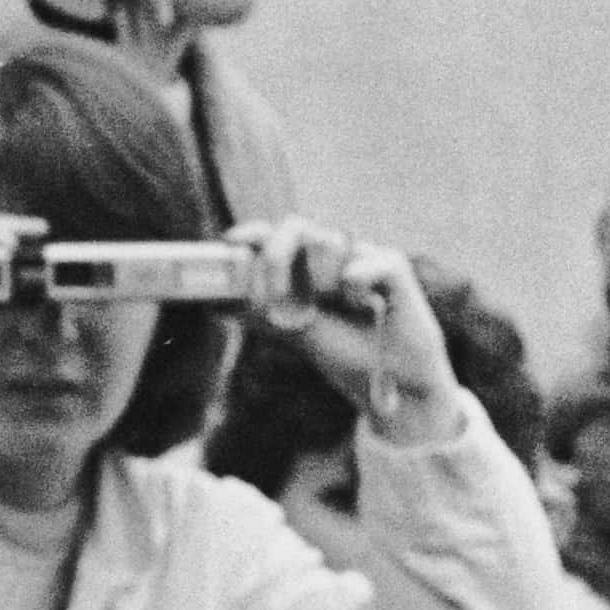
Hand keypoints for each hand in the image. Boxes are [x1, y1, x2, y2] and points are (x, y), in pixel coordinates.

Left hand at [244, 220, 460, 437]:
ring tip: (338, 306)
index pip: (277, 234)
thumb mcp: (294, 333)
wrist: (394, 384)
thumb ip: (261, 313)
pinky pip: (358, 265)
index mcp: (309, 266)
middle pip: (296, 226)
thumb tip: (214, 303)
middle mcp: (335, 254)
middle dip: (276, 258)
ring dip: (321, 282)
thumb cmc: (346, 353)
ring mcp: (364, 255)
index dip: (254, 234)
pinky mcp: (394, 266)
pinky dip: (355, 288)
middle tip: (276, 298)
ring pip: (326, 240)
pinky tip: (368, 307)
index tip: (232, 242)